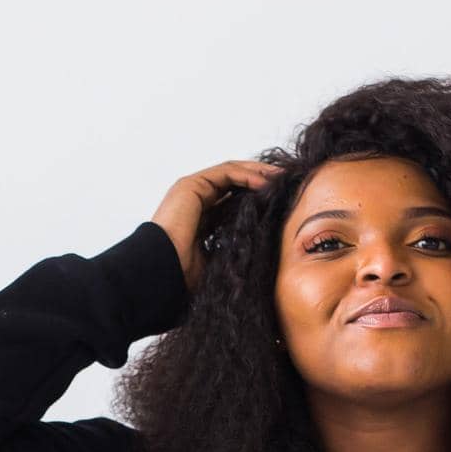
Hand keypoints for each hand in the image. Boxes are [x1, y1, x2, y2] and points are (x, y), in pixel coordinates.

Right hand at [150, 160, 282, 295]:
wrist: (162, 275)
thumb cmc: (186, 278)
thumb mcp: (223, 263)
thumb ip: (238, 251)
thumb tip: (266, 256)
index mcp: (203, 222)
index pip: (236, 204)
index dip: (260, 202)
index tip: (284, 206)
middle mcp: (197, 204)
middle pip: (236, 185)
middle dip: (263, 184)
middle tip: (288, 187)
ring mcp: (193, 192)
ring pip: (233, 175)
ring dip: (260, 175)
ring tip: (282, 179)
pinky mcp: (191, 185)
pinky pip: (227, 173)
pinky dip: (248, 174)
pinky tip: (267, 181)